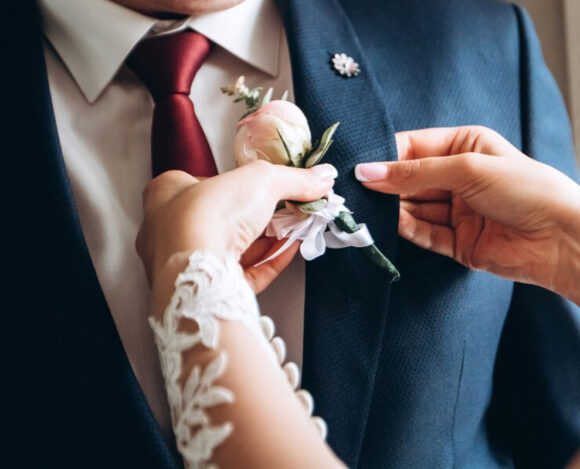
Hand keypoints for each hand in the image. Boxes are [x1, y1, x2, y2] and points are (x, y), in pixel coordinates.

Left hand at [136, 160, 335, 292]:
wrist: (196, 270)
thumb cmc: (209, 212)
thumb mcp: (261, 179)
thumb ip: (294, 178)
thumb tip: (323, 177)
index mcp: (166, 194)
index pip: (204, 183)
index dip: (240, 184)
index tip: (273, 187)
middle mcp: (170, 230)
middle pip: (223, 219)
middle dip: (261, 216)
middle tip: (290, 209)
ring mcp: (188, 264)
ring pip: (233, 250)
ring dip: (269, 240)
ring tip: (297, 228)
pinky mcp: (206, 291)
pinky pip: (242, 275)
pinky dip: (268, 262)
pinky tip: (290, 250)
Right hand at [355, 126, 579, 299]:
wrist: (563, 240)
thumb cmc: (526, 190)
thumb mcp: (467, 168)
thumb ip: (414, 173)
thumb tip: (367, 172)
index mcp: (464, 147)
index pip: (413, 148)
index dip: (386, 157)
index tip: (358, 168)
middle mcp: (458, 177)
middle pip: (410, 180)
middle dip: (386, 187)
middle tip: (357, 192)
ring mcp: (457, 211)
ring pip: (413, 208)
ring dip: (392, 211)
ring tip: (368, 211)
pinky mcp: (458, 241)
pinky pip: (424, 233)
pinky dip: (406, 230)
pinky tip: (391, 226)